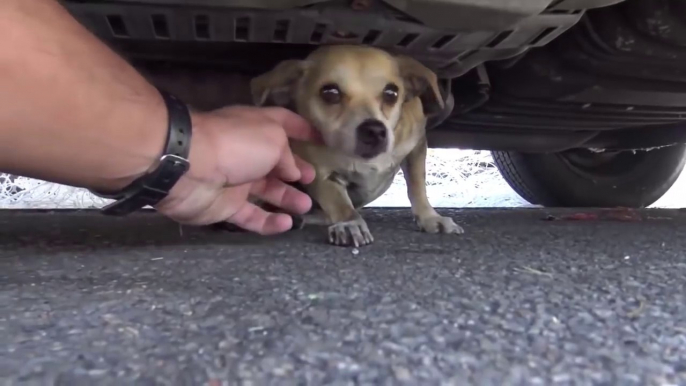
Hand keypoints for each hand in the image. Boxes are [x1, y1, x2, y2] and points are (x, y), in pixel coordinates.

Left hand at [154, 106, 318, 234]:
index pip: (284, 122)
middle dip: (296, 170)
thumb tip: (293, 172)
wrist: (190, 167)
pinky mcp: (225, 206)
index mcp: (256, 127)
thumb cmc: (236, 144)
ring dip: (287, 198)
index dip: (303, 128)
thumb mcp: (274, 139)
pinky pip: (251, 216)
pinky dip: (269, 221)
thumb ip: (289, 156)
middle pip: (276, 162)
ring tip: (305, 205)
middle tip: (314, 179)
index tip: (322, 139)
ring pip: (266, 191)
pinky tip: (287, 223)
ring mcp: (235, 180)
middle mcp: (246, 152)